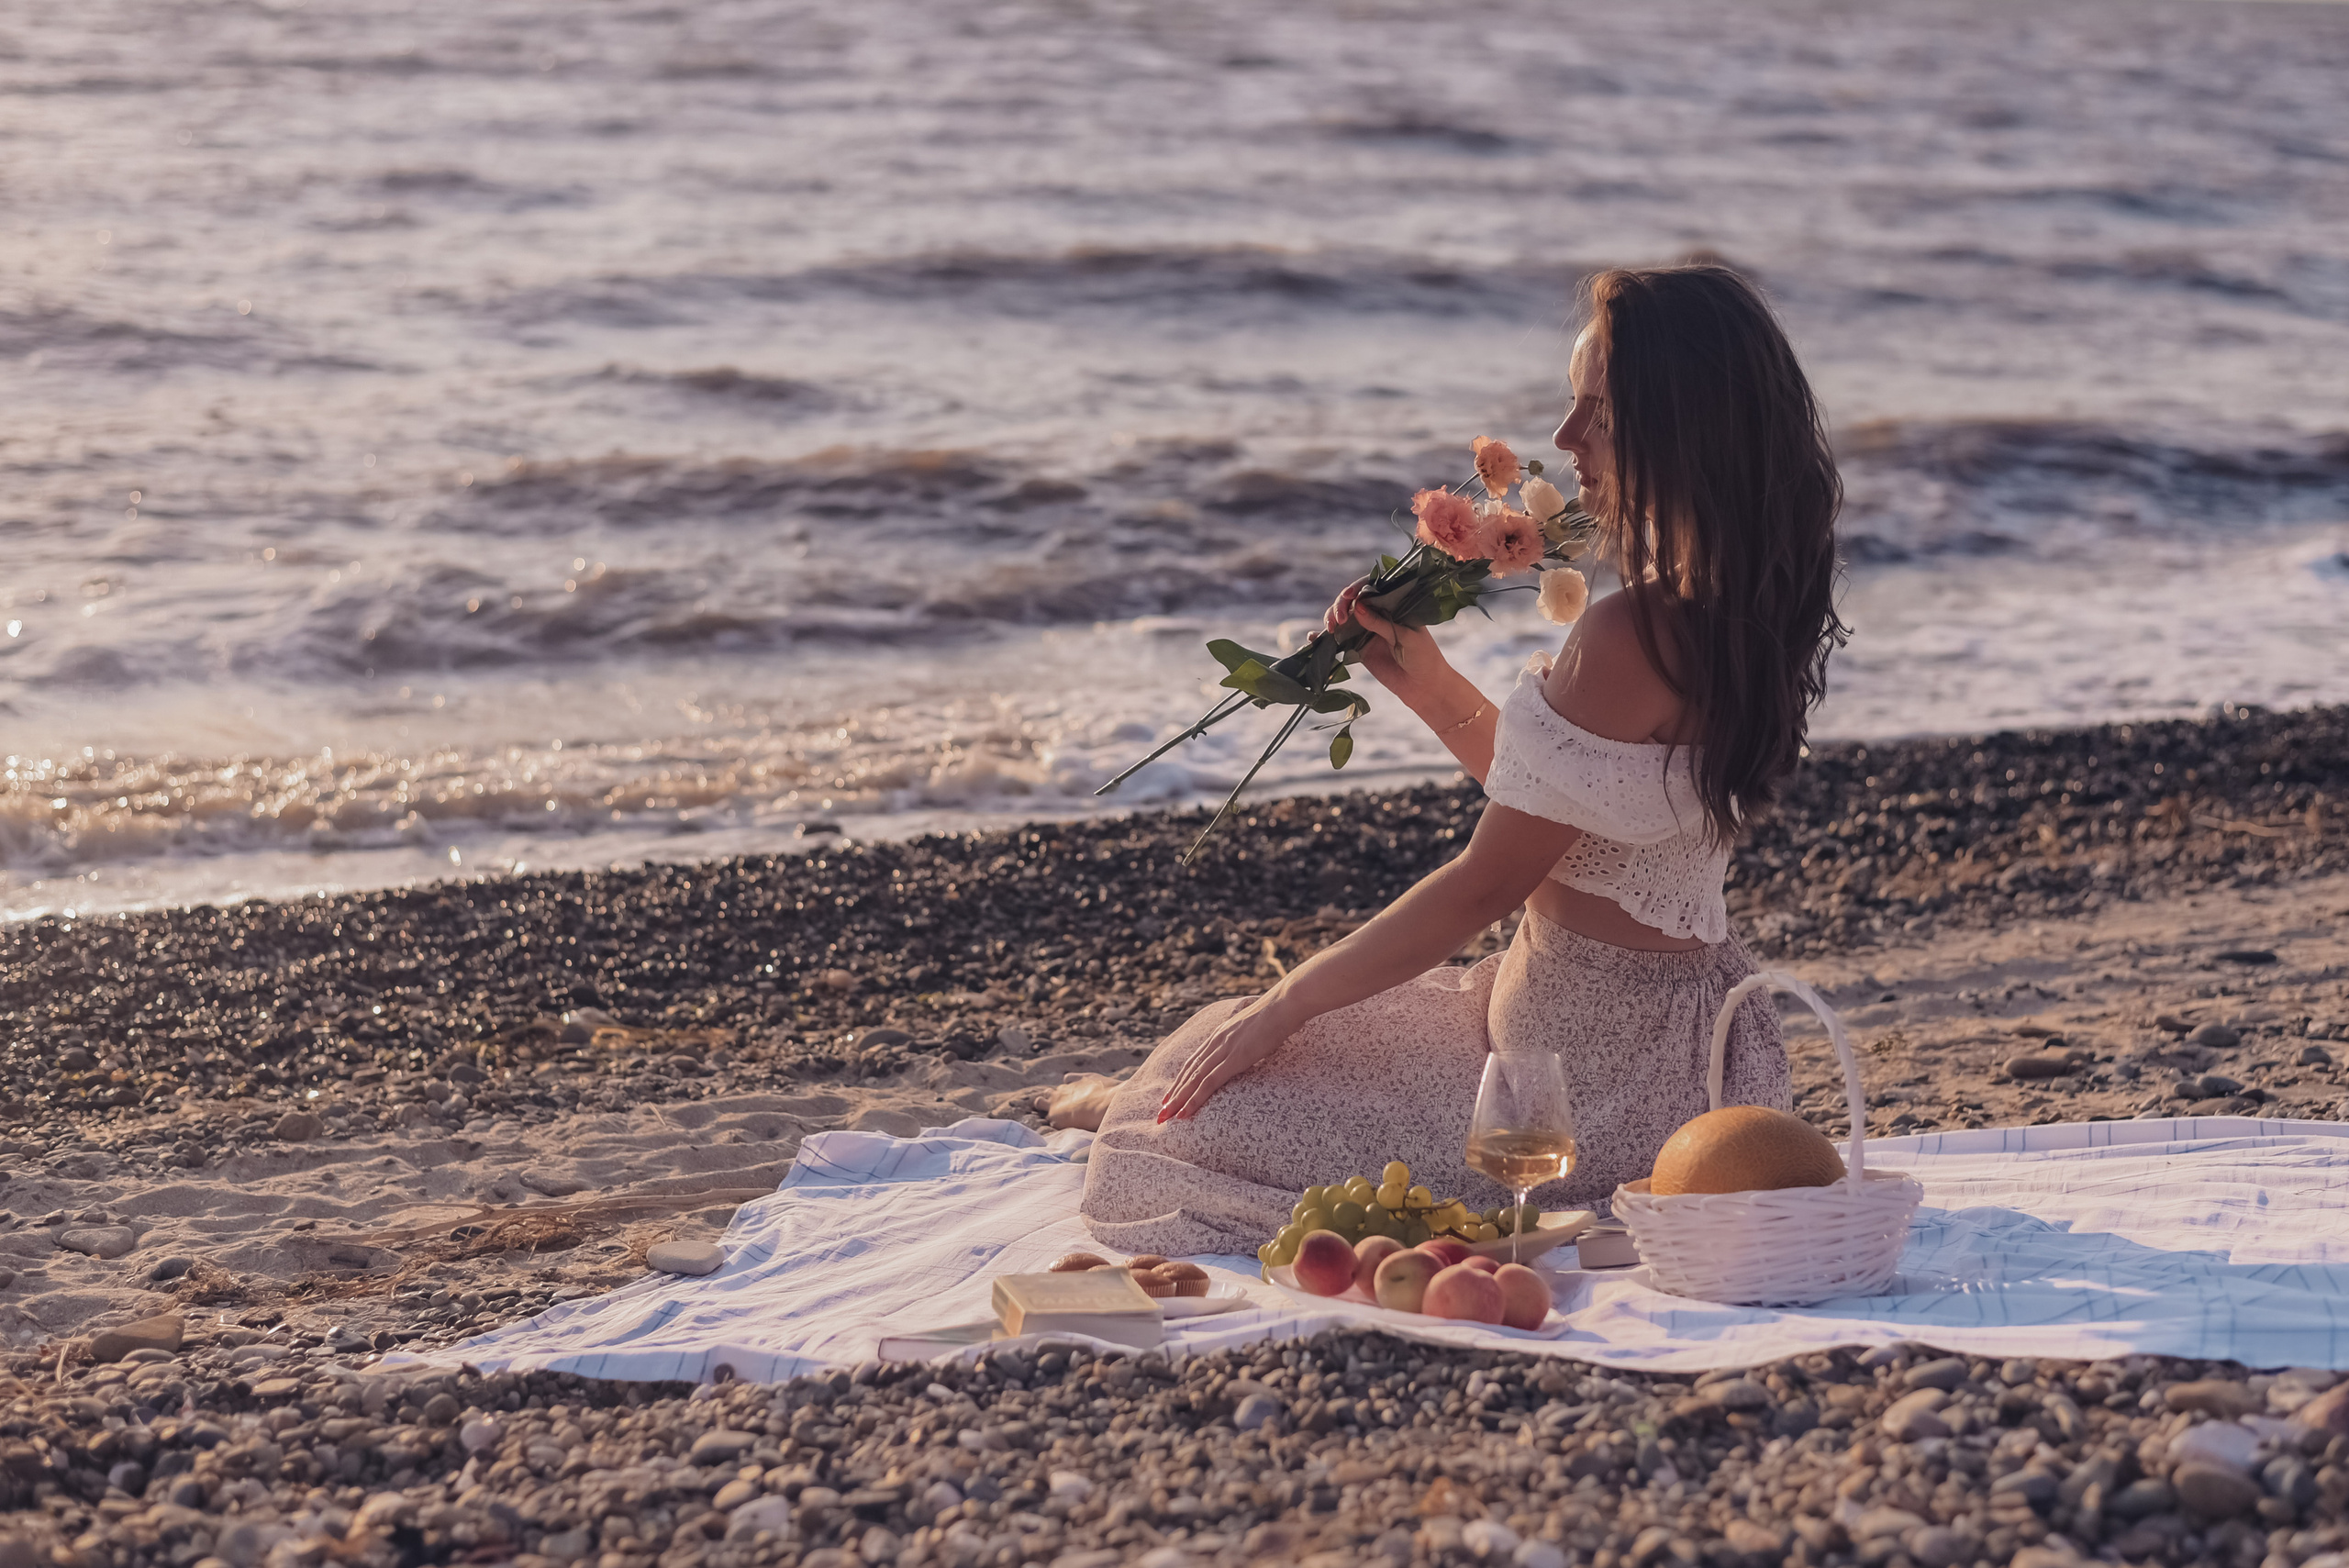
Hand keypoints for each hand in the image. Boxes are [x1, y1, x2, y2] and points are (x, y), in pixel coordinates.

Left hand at [1157, 996, 1300, 1121]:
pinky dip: (1194, 1099)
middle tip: (1161, 1113)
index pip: (1194, 1061)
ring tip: (1165, 1117)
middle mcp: (1217, 1041)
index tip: (1171, 1094)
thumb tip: (1253, 1043)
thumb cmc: (1279, 1014)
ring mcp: (1224, 1049)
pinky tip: (1185, 1112)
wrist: (1285, 1004)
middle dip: (1173, 1094)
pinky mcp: (1234, 1058)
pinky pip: (1209, 1082)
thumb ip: (1248, 1037)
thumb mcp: (1257, 1026)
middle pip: (1188, 1072)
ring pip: (1193, 1080)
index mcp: (1221, 1034)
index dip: (1181, 1079)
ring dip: (1178, 1100)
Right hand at [1324, 578, 1444, 702]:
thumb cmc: (1423, 657)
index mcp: (1393, 605)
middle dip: (1340, 606)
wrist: (1423, 687)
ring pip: (1343, 619)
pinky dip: (1325, 638)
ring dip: (1331, 619)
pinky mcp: (1358, 649)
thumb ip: (1381, 623)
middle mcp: (1377, 614)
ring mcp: (1366, 631)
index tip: (1348, 596)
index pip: (1371, 589)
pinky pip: (1339, 640)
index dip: (1356, 589)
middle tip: (1338, 620)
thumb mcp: (1405, 636)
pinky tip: (1314, 637)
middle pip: (1352, 602)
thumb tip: (1357, 607)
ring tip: (1329, 628)